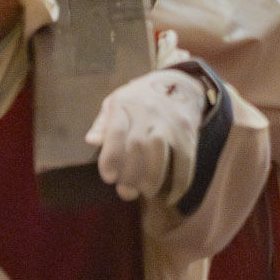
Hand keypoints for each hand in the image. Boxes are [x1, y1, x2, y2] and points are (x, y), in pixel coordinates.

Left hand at [85, 66, 207, 203]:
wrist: (179, 83)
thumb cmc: (140, 99)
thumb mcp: (116, 101)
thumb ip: (103, 122)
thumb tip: (91, 140)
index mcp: (125, 105)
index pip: (116, 131)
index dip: (111, 157)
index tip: (109, 177)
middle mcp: (148, 114)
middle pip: (138, 146)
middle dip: (131, 175)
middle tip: (127, 192)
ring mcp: (169, 124)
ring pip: (160, 154)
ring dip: (152, 179)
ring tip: (146, 193)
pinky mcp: (188, 134)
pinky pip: (185, 161)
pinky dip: (179, 182)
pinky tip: (171, 196)